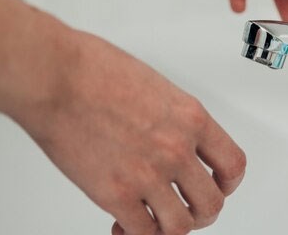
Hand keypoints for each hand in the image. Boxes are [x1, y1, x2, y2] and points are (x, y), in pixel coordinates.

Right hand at [10, 31, 245, 234]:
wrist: (54, 76)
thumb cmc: (92, 69)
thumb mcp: (154, 85)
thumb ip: (171, 118)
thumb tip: (171, 136)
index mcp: (190, 118)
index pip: (233, 164)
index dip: (227, 183)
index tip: (217, 186)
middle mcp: (177, 148)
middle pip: (212, 202)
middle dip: (201, 212)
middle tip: (187, 210)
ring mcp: (148, 174)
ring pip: (181, 226)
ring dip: (169, 228)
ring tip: (155, 222)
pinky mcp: (115, 194)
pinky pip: (142, 233)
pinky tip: (123, 227)